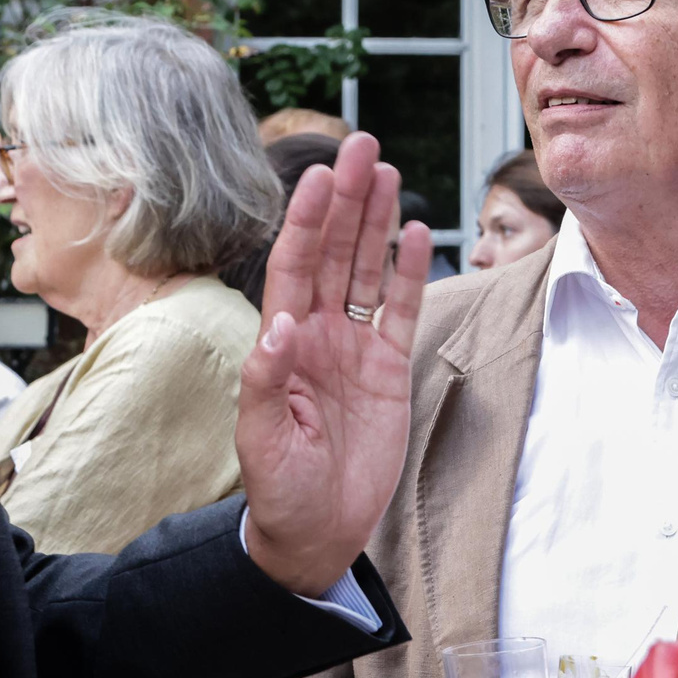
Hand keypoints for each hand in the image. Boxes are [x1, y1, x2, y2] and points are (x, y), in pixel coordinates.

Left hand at [237, 131, 431, 597]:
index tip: (321, 176)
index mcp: (282, 344)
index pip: (294, 266)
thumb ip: (264, 380)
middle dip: (345, 199)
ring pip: (365, 269)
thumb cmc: (280, 491)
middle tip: (360, 145)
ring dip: (375, 221)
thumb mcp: (260, 442)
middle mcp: (317, 333)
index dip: (307, 220)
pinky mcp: (389, 369)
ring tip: (385, 170)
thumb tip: (280, 326)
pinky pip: (400, 310)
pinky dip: (408, 271)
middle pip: (333, 251)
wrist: (317, 532)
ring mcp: (354, 347)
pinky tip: (417, 231)